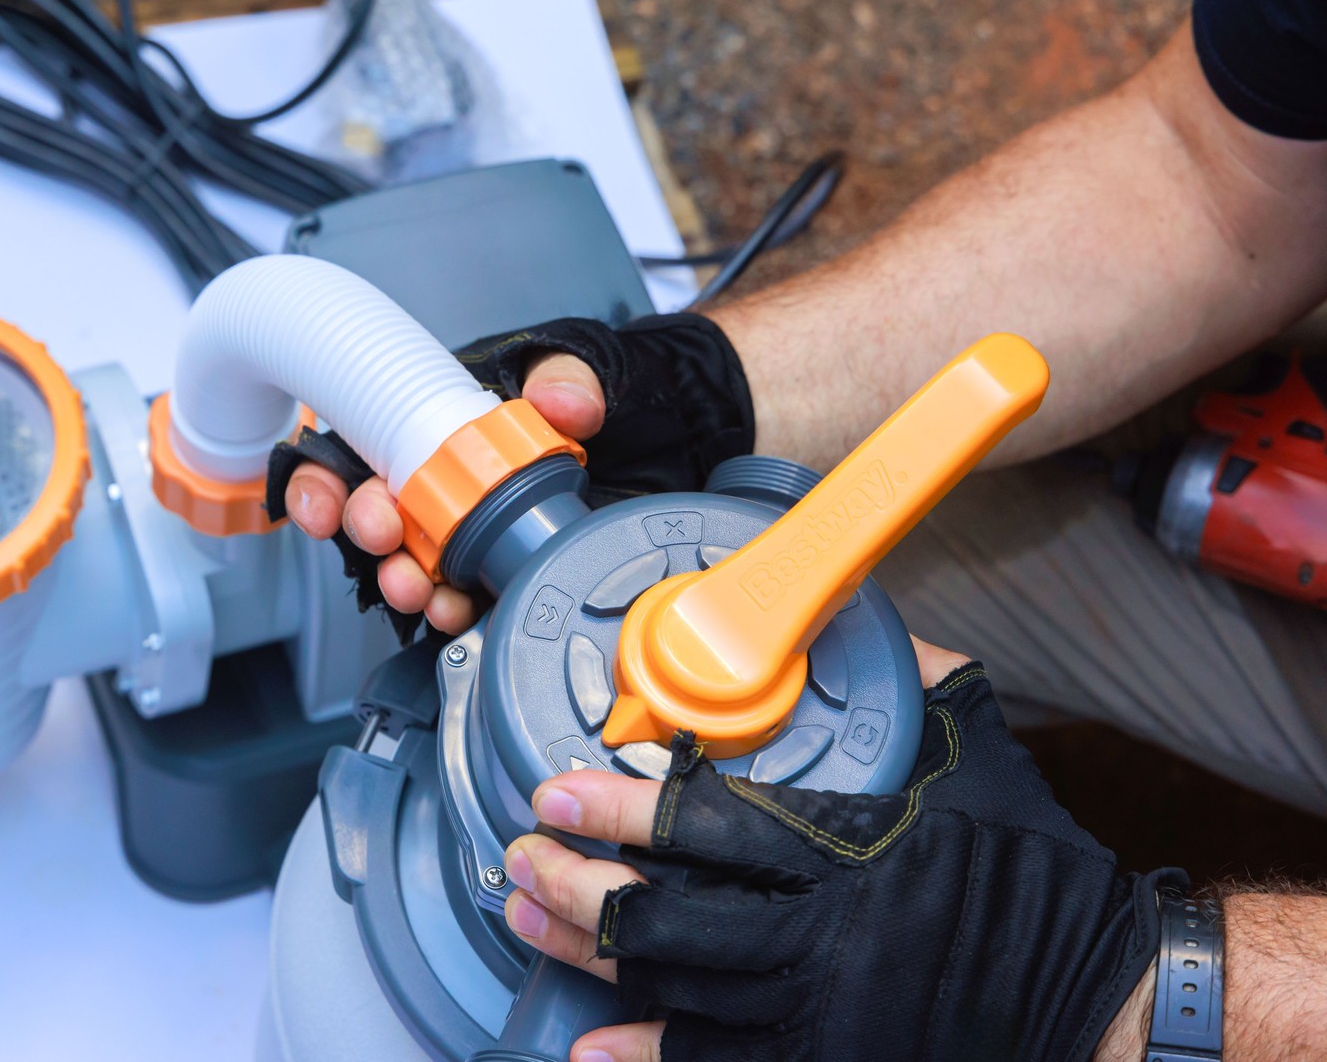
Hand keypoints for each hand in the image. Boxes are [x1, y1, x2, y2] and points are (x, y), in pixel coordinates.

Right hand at [283, 352, 604, 632]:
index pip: (351, 456)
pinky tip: (454, 616)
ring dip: (401, 581)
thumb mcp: (581, 368)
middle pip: (367, 515)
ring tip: (420, 591)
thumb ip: (568, 374)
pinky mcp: (489, 575)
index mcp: (428, 430)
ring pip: (403, 564)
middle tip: (384, 537)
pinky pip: (454, 599)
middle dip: (365, 531)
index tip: (325, 504)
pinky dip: (445, 612)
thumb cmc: (593, 399)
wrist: (653, 443)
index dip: (322, 485)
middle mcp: (428, 485)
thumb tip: (558, 402)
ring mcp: (456, 534)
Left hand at [500, 639, 1176, 1061]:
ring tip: (525, 920)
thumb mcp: (973, 748)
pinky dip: (644, 1057)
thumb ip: (904, 676)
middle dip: (573, 886)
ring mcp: (818, 1017)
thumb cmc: (1031, 868)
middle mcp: (820, 941)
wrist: (1104, 994)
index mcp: (848, 851)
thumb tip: (846, 607)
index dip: (616, 808)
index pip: (704, 826)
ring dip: (585, 955)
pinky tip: (589, 1048)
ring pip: (669, 989)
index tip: (556, 788)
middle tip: (520, 857)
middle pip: (659, 916)